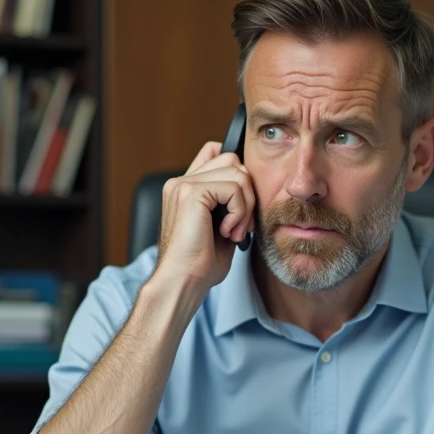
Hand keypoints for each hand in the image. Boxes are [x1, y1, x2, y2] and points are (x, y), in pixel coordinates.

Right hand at [152, 142, 255, 293]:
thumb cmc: (200, 264)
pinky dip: (239, 212)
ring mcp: (183, 184)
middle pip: (233, 160)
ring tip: (235, 232)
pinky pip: (234, 188)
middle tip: (242, 226)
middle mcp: (181, 181)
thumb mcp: (221, 227)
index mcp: (185, 188)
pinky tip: (227, 233)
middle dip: (247, 193)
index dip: (237, 171)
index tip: (242, 206)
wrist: (183, 281)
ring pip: (238, 173)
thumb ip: (231, 203)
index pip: (215, 152)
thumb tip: (253, 189)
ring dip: (245, 206)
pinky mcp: (191, 192)